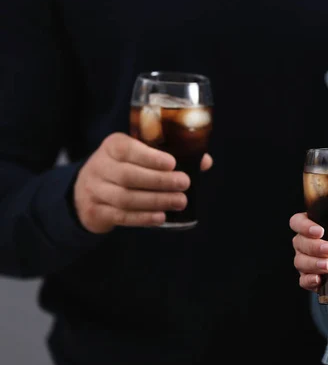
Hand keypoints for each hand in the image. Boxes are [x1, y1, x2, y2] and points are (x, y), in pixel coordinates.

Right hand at [74, 132, 212, 233]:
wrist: (85, 190)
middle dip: (159, 181)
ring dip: (156, 201)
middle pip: (128, 176)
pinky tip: (161, 217)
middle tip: (184, 184)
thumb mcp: (138, 155)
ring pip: (125, 198)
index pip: (127, 149)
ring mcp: (95, 190)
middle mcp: (100, 166)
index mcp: (112, 146)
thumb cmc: (124, 167)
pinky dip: (143, 218)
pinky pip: (121, 216)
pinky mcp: (96, 211)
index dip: (150, 157)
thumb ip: (168, 156)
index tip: (172, 163)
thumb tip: (204, 162)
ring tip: (180, 202)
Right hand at [289, 212, 327, 291]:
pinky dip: (309, 281)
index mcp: (313, 225)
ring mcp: (305, 260)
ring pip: (300, 261)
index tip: (320, 231)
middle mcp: (304, 242)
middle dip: (314, 246)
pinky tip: (319, 281)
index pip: (298, 221)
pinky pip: (303, 280)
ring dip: (312, 264)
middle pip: (299, 242)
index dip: (304, 225)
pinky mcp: (310, 278)